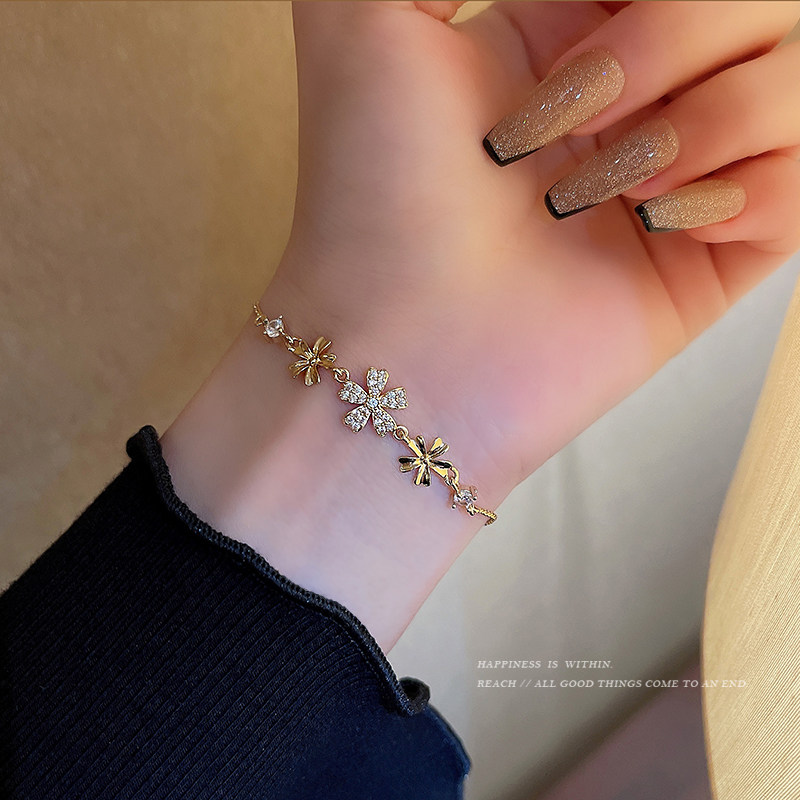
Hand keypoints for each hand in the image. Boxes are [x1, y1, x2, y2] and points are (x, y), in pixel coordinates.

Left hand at [162, 1, 799, 649]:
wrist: (402, 345)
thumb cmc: (371, 193)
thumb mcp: (363, 21)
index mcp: (563, 30)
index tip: (594, 25)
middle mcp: (631, 97)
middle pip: (754, 6)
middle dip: (673, 36)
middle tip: (572, 119)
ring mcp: (678, 175)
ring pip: (794, 79)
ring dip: (712, 119)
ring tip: (611, 192)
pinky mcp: (713, 256)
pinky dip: (760, 190)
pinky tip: (669, 224)